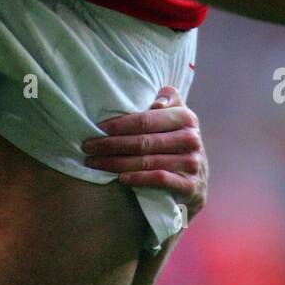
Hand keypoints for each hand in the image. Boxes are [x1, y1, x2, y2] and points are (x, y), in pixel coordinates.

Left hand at [81, 86, 207, 218]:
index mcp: (186, 117)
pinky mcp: (190, 184)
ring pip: (147, 161)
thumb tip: (157, 103)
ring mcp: (192, 162)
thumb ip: (168, 99)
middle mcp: (190, 138)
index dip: (120, 124)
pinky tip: (120, 177)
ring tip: (94, 162)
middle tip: (88, 146)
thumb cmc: (175, 140)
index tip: (98, 128)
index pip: (146, 120)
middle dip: (111, 144)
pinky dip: (138, 178)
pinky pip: (159, 179)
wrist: (196, 179)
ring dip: (116, 163)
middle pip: (143, 141)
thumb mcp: (175, 115)